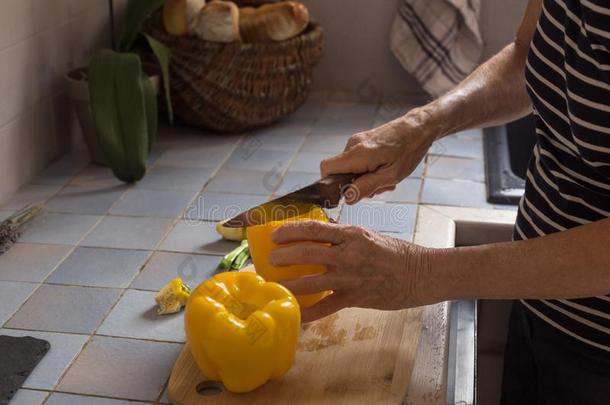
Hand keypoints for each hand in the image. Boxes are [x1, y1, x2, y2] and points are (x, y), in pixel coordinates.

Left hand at [269, 221, 433, 322]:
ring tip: (276, 284)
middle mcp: (348, 254)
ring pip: (311, 281)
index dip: (290, 231)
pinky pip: (325, 307)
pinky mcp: (354, 298)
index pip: (314, 229)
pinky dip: (308, 313)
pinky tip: (295, 315)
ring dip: (289, 283)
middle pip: (307, 253)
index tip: (275, 235)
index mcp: (351, 235)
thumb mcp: (367, 235)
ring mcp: (350, 277)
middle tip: (270, 260)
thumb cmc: (394, 253)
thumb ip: (343, 233)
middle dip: (284, 256)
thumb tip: (320, 228)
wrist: (418, 274)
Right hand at [321, 110, 436, 203]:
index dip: (331, 184)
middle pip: (338, 171)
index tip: (347, 192)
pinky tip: (384, 170)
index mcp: (357, 153)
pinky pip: (357, 160)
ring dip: (364, 178)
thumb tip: (347, 198)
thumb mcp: (390, 175)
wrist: (418, 128)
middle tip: (378, 187)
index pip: (326, 169)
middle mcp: (353, 145)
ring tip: (385, 178)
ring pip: (349, 167)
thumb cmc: (409, 150)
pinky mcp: (362, 141)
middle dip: (354, 184)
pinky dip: (368, 169)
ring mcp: (357, 141)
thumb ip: (366, 187)